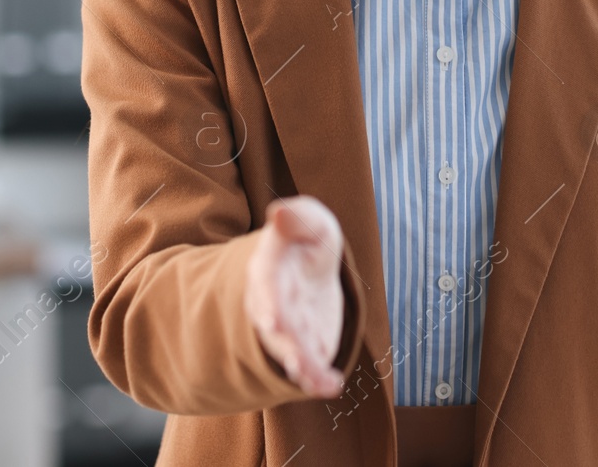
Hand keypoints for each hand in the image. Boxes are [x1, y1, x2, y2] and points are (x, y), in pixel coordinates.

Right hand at [244, 195, 346, 397]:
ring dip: (300, 365)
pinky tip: (331, 386)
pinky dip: (316, 379)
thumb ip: (300, 217)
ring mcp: (285, 330)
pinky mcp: (304, 348)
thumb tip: (279, 212)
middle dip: (284, 341)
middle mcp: (270, 303)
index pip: (266, 282)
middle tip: (295, 360)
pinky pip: (306, 367)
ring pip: (287, 350)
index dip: (269, 300)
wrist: (308, 272)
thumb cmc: (309, 243)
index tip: (274, 320)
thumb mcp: (313, 222)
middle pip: (274, 324)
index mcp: (269, 268)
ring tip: (317, 379)